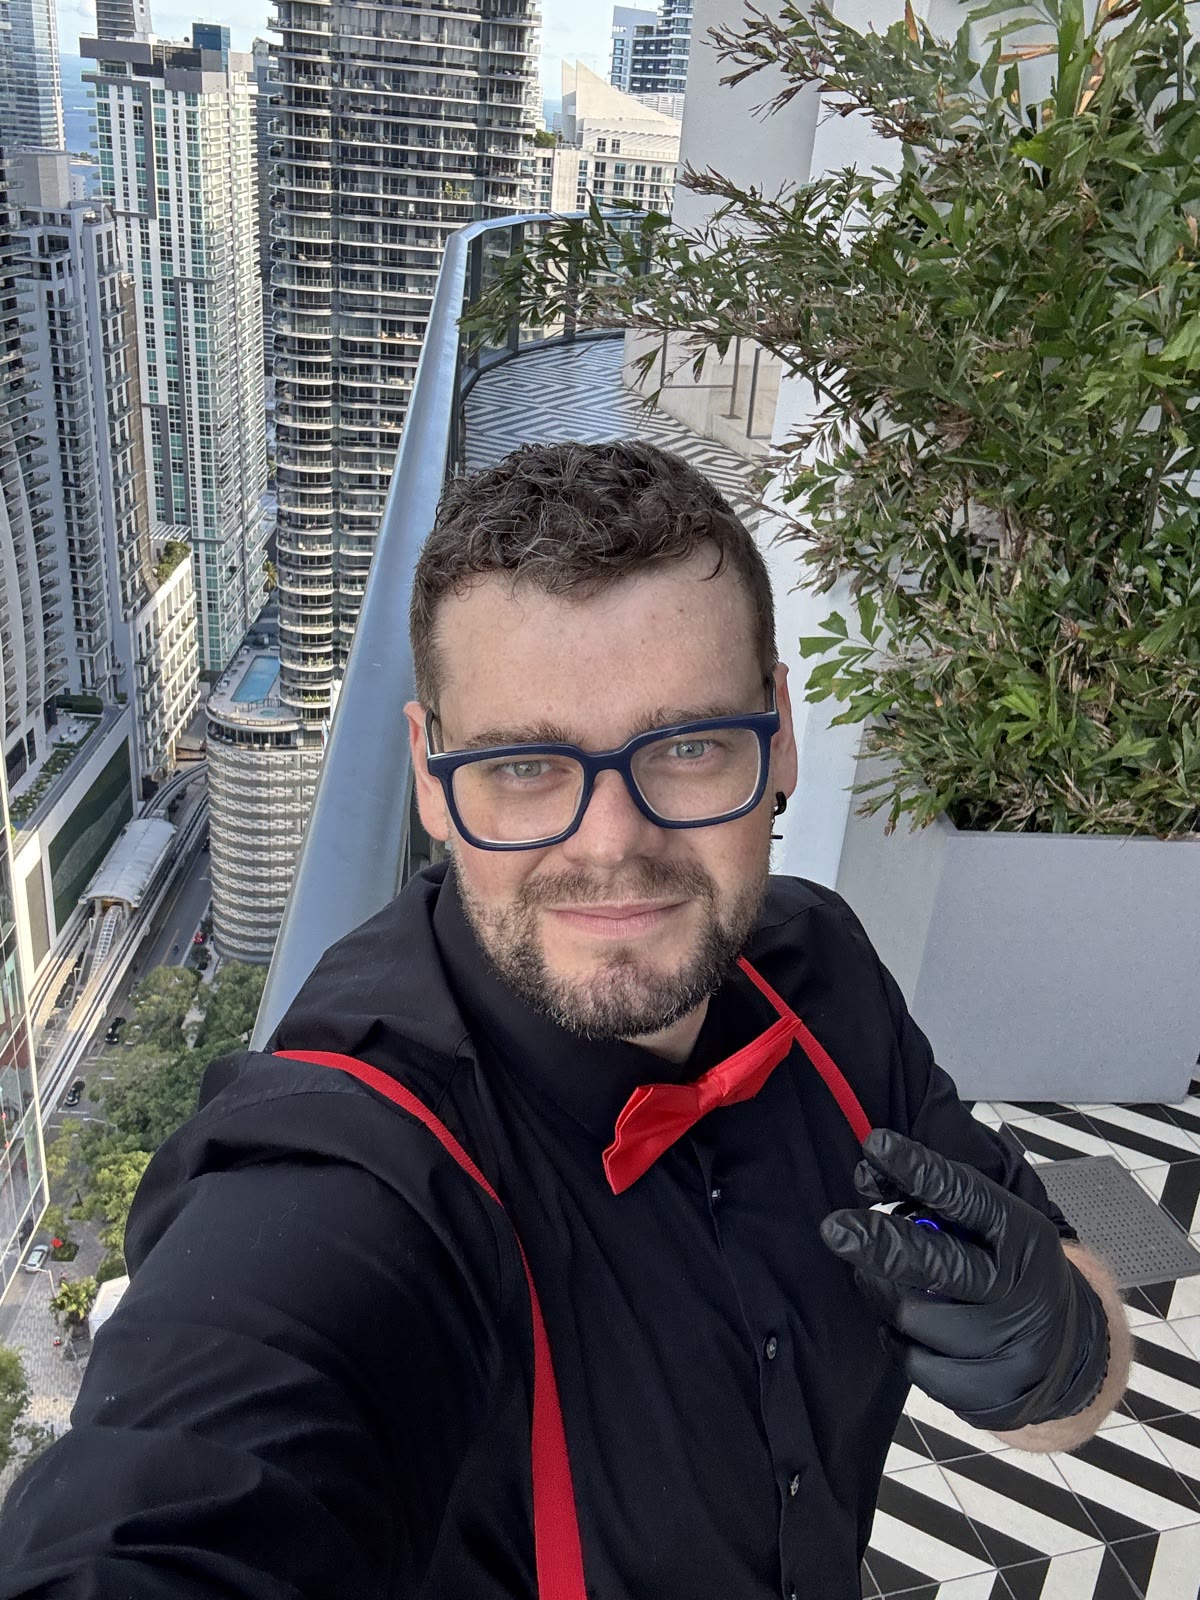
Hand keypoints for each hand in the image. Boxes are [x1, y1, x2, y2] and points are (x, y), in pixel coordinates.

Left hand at [819, 1128, 1108, 1431]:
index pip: (966, 1198)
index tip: (875, 1146)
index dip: (920, 1171)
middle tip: (834, 1228)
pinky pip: (913, 1362)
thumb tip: (866, 1175)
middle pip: (938, 1266)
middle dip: (880, 1244)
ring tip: (875, 1276)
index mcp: (1022, 1236)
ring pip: (913, 1317)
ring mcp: (1007, 1348)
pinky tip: (905, 1324)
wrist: (1066, 1351)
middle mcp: (1020, 1292)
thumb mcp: (988, 1223)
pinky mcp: (986, 1393)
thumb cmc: (1007, 1267)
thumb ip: (930, 1196)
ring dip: (880, 1291)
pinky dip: (896, 1337)